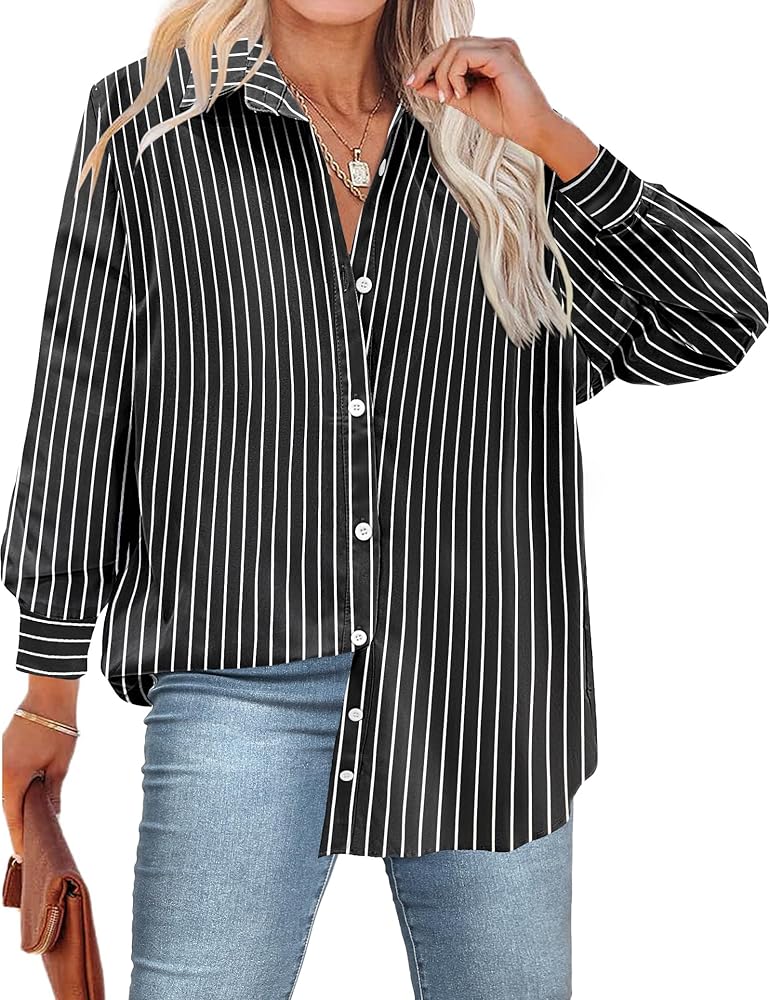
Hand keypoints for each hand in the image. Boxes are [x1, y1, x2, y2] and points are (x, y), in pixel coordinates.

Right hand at [2, 676, 79, 858]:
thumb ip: (52, 792)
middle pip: (8, 805)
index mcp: (14, 776)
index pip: (13, 815)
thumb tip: (52, 815)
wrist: (49, 696)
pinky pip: (9, 778)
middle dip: (18, 825)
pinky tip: (27, 800)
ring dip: (18, 807)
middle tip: (27, 847)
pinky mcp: (6, 751)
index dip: (18, 836)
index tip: (22, 855)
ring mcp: (2, 759)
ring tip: (29, 826)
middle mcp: (2, 770)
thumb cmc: (58, 729)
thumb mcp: (60, 765)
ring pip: (8, 791)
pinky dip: (17, 791)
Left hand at [404, 35, 598, 179]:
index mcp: (488, 54)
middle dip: (428, 66)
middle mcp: (495, 45)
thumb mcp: (466, 103)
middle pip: (449, 44)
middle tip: (417, 85)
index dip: (428, 64)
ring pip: (454, 47)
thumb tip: (419, 84)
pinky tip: (461, 93)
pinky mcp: (502, 55)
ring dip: (443, 74)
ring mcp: (500, 47)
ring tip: (451, 97)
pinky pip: (464, 56)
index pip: (451, 49)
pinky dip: (454, 75)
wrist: (530, 131)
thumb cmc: (507, 118)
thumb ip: (445, 91)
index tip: (412, 82)